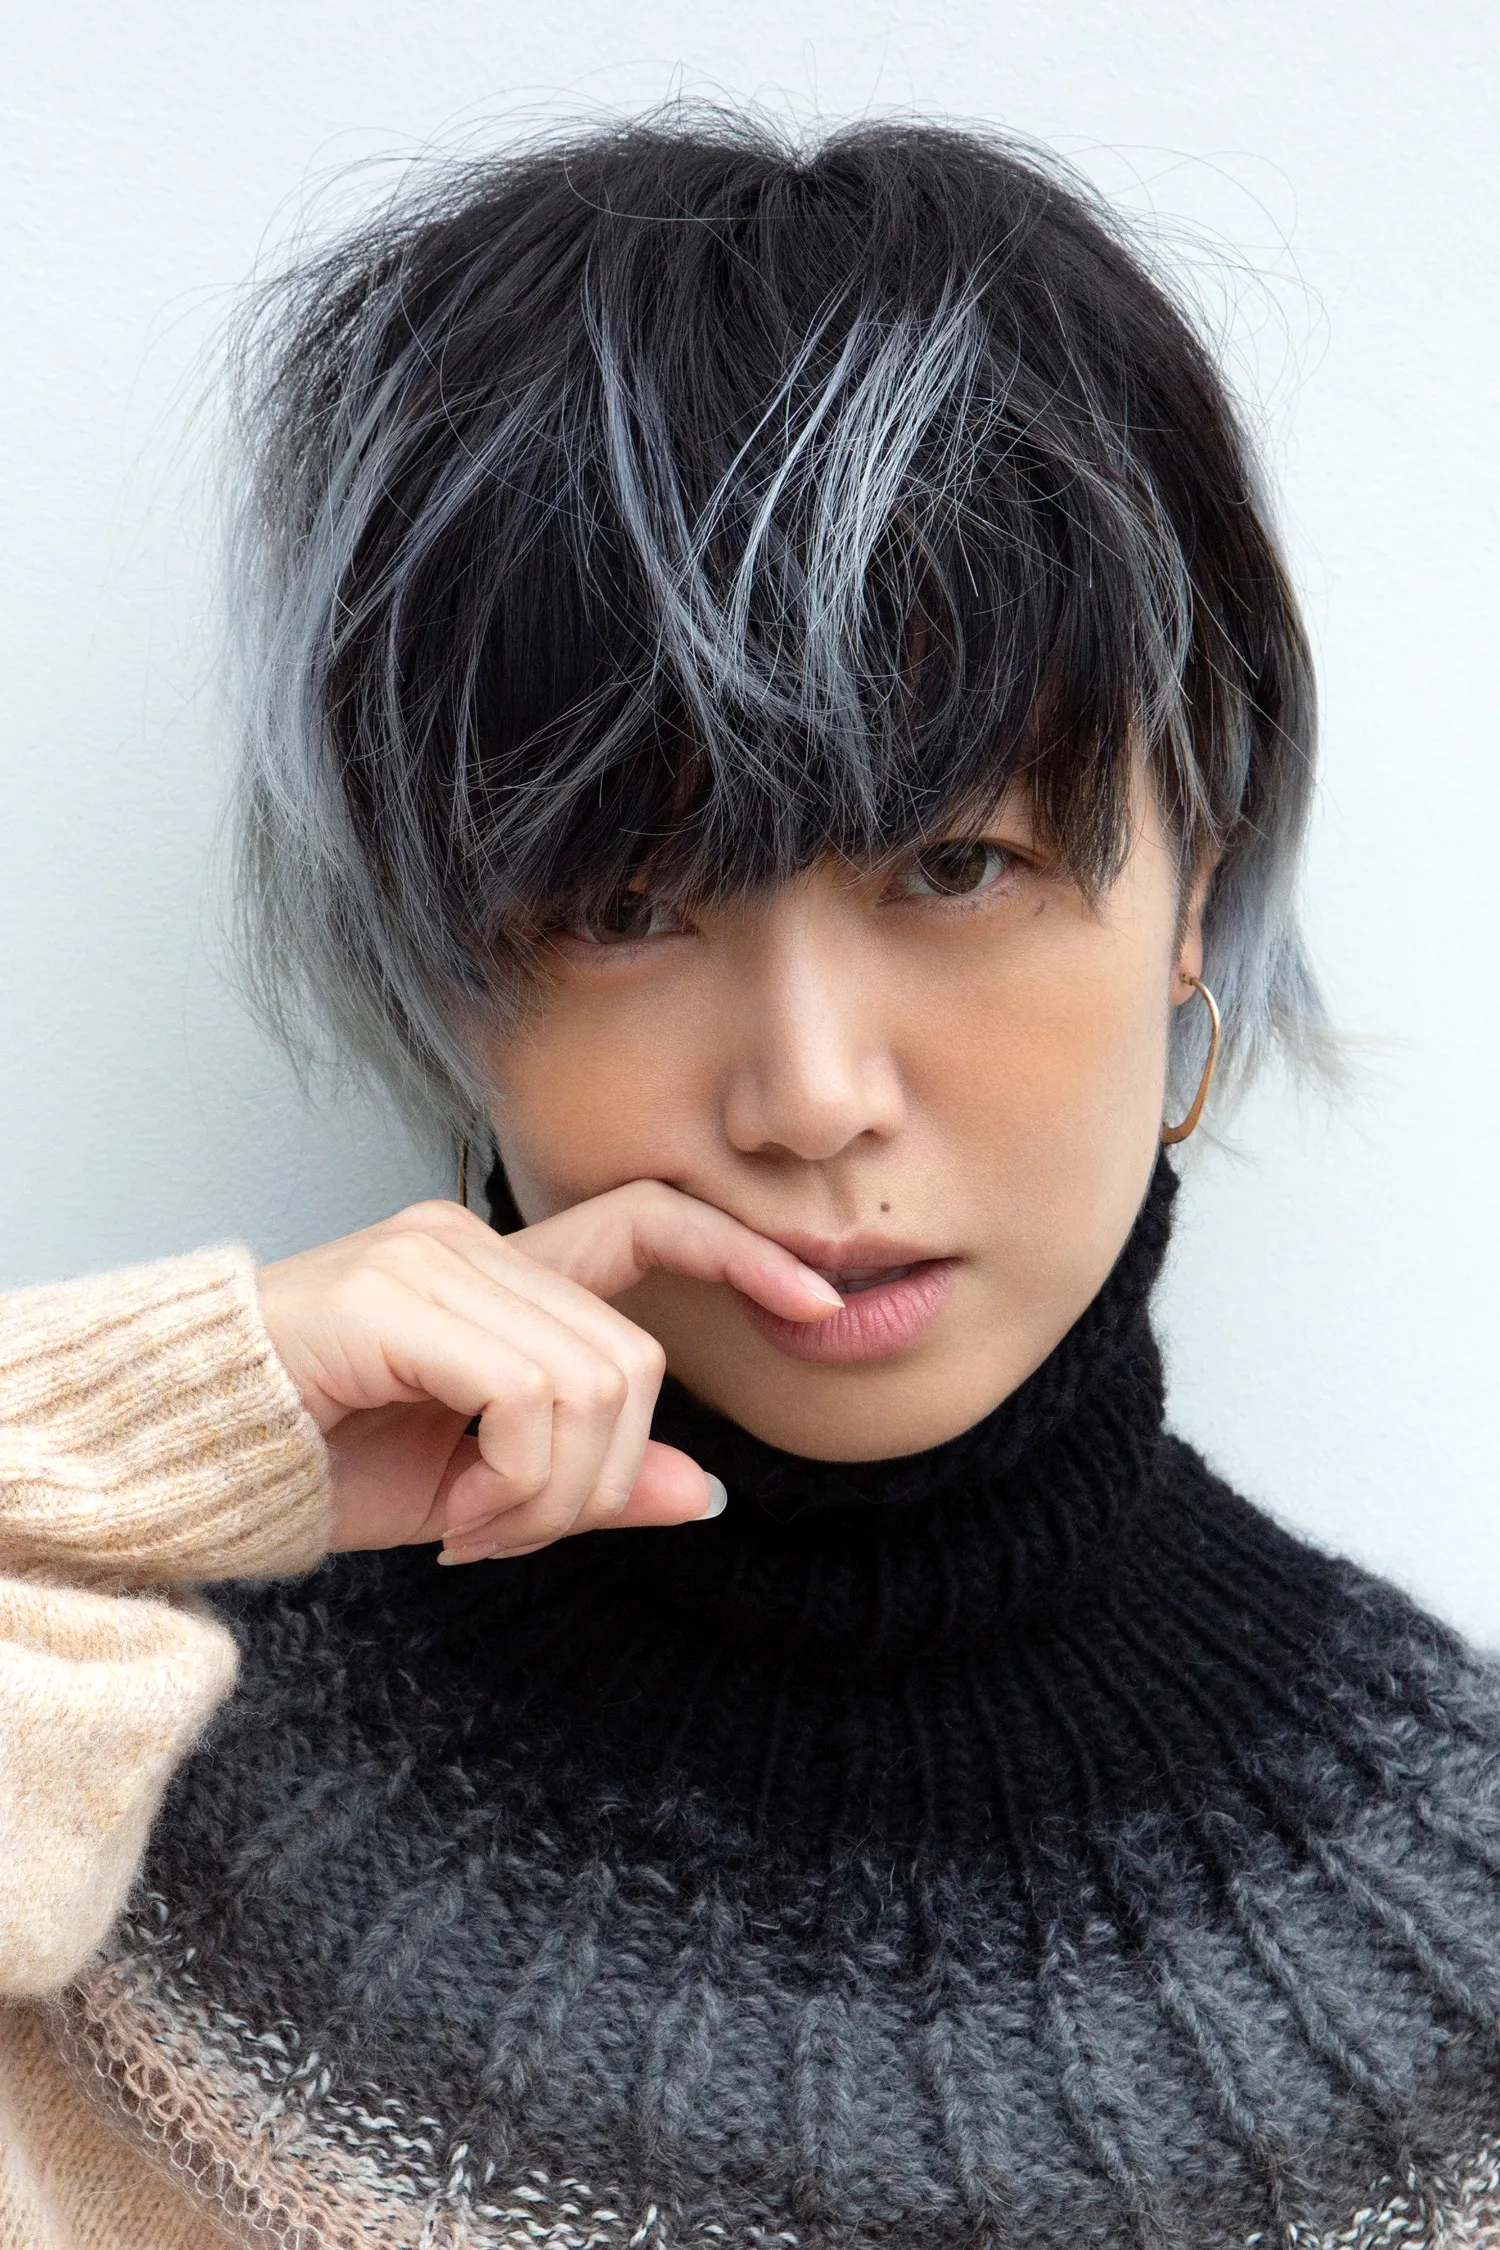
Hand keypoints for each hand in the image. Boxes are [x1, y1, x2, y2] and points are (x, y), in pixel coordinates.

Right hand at [255, 1183, 841, 1562]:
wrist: (185, 1464)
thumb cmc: (318, 1463)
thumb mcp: (479, 1488)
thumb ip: (586, 1480)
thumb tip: (704, 1493)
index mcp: (498, 1271)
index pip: (646, 1220)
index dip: (739, 1253)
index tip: (821, 1304)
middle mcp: (468, 1242)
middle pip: (633, 1360)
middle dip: (597, 1479)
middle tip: (508, 1535)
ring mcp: (431, 1260)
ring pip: (593, 1385)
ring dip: (549, 1497)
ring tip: (473, 1531)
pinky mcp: (393, 1297)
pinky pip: (528, 1396)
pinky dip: (513, 1485)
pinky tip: (452, 1526)